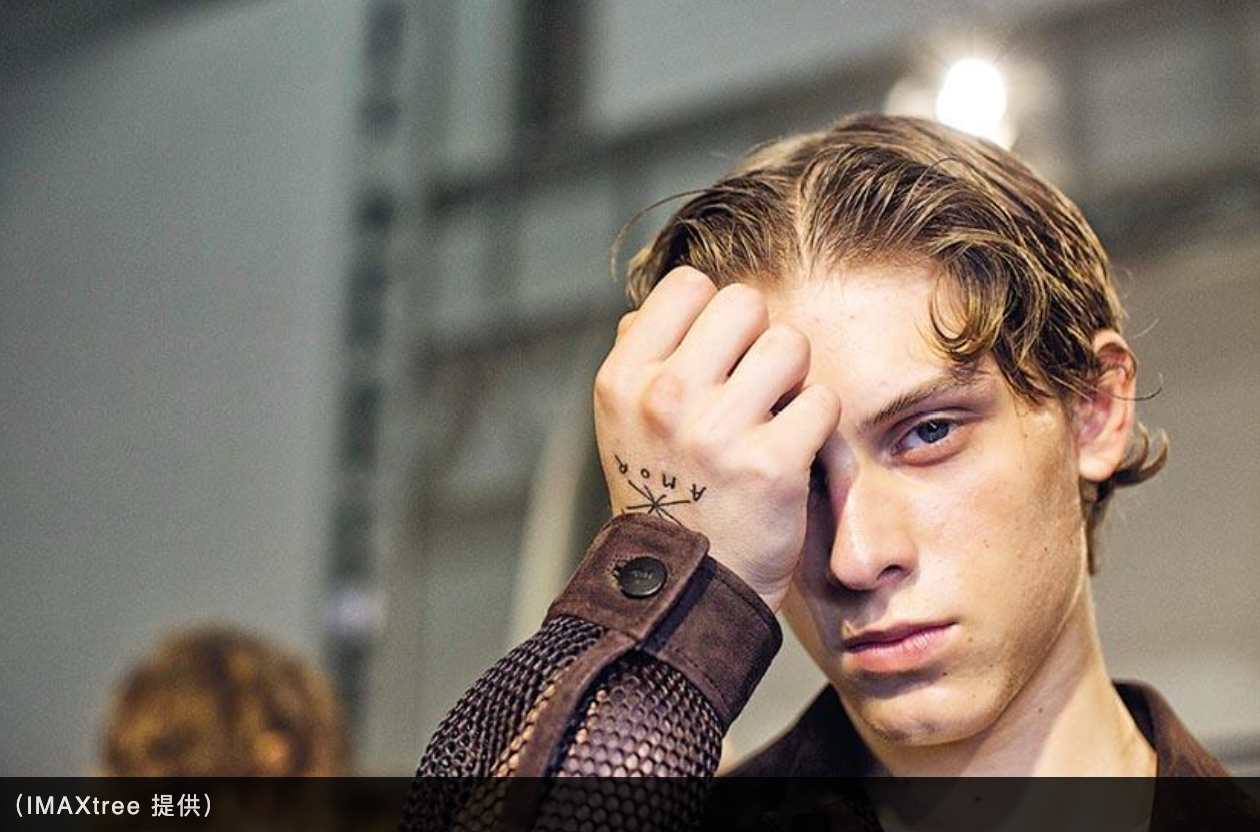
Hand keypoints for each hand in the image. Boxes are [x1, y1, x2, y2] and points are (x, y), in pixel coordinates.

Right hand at [592, 267, 840, 611]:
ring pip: (791, 344)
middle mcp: (663, 397)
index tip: (715, 359)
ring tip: (771, 419)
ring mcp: (717, 430)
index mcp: (623, 378)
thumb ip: (648, 349)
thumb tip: (687, 292)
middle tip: (751, 389)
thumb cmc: (667, 489)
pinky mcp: (772, 463)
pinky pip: (823, 399)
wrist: (689, 587)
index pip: (690, 285)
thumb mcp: (625, 417)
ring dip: (793, 380)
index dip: (714, 315)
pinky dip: (817, 425)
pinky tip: (792, 452)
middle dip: (758, 341)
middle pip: (745, 303)